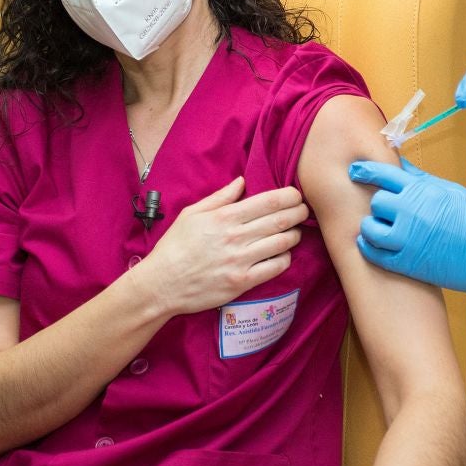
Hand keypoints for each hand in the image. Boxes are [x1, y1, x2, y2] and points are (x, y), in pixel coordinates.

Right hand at [130, 177, 306, 314]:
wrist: (162, 284)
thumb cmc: (174, 247)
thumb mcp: (192, 214)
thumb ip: (220, 197)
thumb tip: (242, 181)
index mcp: (225, 217)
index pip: (268, 201)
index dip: (289, 196)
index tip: (297, 195)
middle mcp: (236, 236)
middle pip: (281, 220)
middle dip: (298, 213)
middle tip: (304, 210)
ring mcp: (241, 261)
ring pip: (283, 243)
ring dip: (294, 235)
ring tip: (295, 231)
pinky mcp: (243, 282)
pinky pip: (275, 267)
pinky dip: (285, 258)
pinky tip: (283, 253)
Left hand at [349, 160, 465, 295]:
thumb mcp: (448, 189)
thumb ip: (421, 178)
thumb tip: (400, 165)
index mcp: (421, 190)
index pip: (383, 174)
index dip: (365, 171)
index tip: (355, 171)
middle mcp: (410, 211)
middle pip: (376, 202)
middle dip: (379, 205)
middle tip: (386, 211)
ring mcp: (407, 238)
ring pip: (370, 228)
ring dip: (371, 227)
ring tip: (378, 229)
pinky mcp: (407, 262)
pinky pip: (375, 254)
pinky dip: (369, 248)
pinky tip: (370, 244)